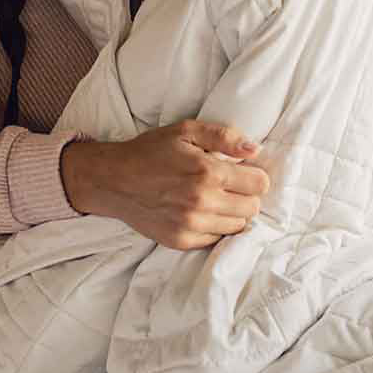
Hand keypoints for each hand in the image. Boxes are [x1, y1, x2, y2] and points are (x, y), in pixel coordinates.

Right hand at [61, 119, 269, 250]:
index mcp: (208, 172)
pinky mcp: (181, 241)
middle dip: (246, 195)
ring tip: (215, 198)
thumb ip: (223, 137)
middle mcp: (203, 202)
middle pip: (252, 208)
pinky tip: (201, 212)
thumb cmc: (150, 151)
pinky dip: (215, 227)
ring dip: (232, 212)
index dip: (255, 176)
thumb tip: (254, 150)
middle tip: (230, 185)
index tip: (243, 172)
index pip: (259, 185)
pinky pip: (216, 239)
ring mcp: (192, 225)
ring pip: (237, 227)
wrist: (113, 180)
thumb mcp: (185, 130)